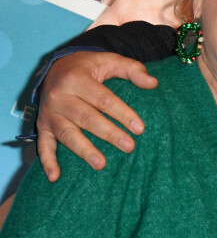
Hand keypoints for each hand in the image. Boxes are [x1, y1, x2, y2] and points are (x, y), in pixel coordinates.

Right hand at [36, 52, 157, 181]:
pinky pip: (43, 145)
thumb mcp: (109, 60)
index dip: (123, 114)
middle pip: (87, 118)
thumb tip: (153, 83)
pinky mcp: (42, 126)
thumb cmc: (88, 67)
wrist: (54, 67)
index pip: (104, 99)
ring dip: (84, 150)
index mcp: (77, 79)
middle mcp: (60, 96)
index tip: (140, 128)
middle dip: (109, 134)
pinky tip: (55, 176)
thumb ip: (132, 69)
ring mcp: (49, 113)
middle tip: (129, 147)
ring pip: (67, 134)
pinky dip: (47, 161)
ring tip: (101, 164)